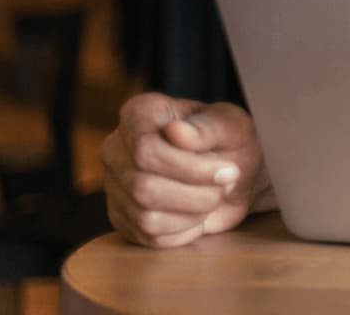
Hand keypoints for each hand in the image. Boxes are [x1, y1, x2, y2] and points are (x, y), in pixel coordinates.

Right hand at [101, 93, 270, 247]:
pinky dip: (184, 231)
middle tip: (225, 185)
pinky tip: (198, 214)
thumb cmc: (232, 141)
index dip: (189, 168)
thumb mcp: (232, 126)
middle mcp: (116, 148)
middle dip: (196, 194)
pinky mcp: (123, 217)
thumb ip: (208, 127)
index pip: (145, 150)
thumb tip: (175, 131)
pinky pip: (149, 236)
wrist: (235, 173)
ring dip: (192, 213)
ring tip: (213, 198)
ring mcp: (115, 185)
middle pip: (143, 186)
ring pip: (145, 216)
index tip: (227, 171)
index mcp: (140, 114)